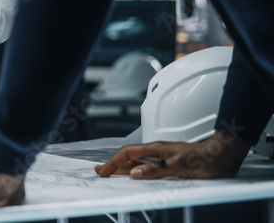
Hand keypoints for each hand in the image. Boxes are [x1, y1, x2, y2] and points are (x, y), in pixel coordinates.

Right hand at [94, 130, 250, 179]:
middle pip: (129, 156)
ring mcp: (163, 155)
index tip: (103, 172)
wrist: (222, 155)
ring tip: (112, 172)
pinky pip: (146, 164)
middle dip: (113, 163)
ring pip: (137, 160)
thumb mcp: (179, 167)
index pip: (127, 154)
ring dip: (123, 166)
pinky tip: (136, 173)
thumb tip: (133, 173)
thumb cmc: (204, 160)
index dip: (113, 163)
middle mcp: (157, 150)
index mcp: (156, 149)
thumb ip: (155, 170)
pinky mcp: (170, 160)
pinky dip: (136, 168)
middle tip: (100, 171)